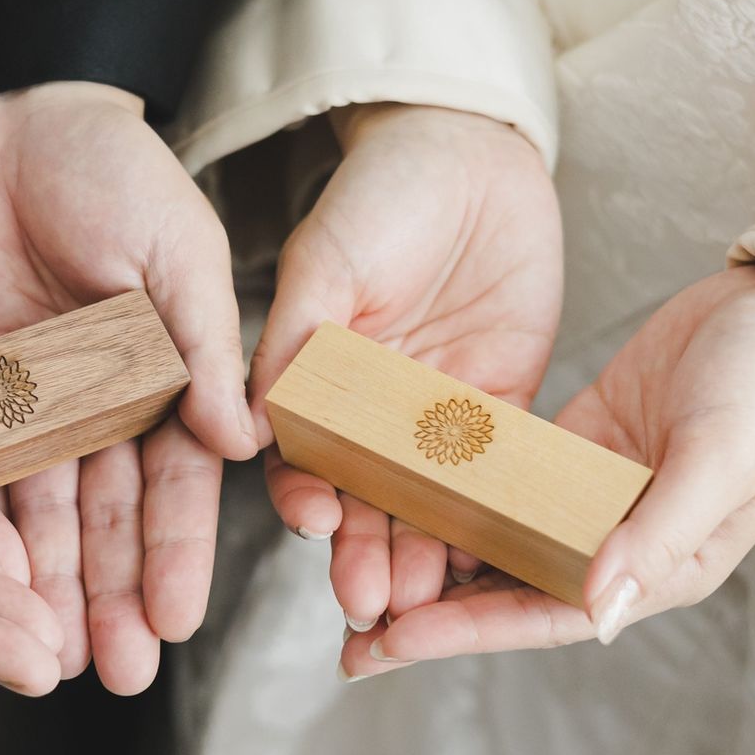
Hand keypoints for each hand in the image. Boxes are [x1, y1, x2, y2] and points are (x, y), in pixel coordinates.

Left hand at [0, 82, 256, 694]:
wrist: (12, 126)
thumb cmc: (115, 173)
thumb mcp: (176, 248)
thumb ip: (206, 342)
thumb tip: (246, 438)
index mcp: (172, 377)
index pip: (181, 484)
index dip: (178, 553)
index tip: (177, 620)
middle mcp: (109, 406)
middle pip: (113, 518)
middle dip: (116, 594)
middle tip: (117, 671)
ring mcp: (36, 406)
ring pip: (46, 515)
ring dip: (52, 586)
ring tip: (56, 657)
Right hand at [250, 103, 562, 632]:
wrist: (475, 154)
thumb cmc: (385, 193)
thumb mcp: (328, 259)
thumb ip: (296, 336)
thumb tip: (254, 420)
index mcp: (319, 376)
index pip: (301, 456)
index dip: (303, 496)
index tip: (312, 525)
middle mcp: (373, 409)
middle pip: (362, 497)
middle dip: (363, 550)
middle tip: (369, 599)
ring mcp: (438, 415)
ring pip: (425, 501)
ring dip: (421, 552)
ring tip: (423, 600)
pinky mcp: (500, 407)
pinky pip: (496, 474)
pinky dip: (491, 517)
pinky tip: (491, 555)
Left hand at [340, 263, 754, 677]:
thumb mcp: (719, 460)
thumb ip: (658, 536)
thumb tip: (595, 612)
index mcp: (654, 567)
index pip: (540, 615)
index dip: (462, 632)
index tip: (389, 643)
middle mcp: (610, 540)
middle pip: (504, 589)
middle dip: (430, 614)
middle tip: (352, 635)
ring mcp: (584, 492)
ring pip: (494, 536)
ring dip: (432, 555)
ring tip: (362, 569)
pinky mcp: (570, 444)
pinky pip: (500, 477)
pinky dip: (454, 491)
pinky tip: (400, 492)